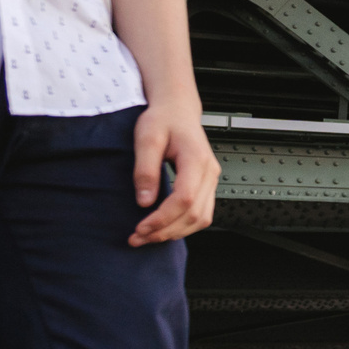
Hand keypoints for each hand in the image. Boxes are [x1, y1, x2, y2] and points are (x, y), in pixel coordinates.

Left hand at [127, 96, 218, 245]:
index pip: (184, 199)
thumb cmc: (163, 119)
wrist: (177, 110)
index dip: (163, 218)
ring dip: (175, 232)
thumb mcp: (146, 138)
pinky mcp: (206, 185)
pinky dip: (183, 226)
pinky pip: (201, 214)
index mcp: (196, 159)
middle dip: (165, 231)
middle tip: (138, 238)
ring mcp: (211, 180)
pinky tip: (164, 228)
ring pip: (201, 218)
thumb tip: (144, 201)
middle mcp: (209, 172)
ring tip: (148, 236)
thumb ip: (145, 170)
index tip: (140, 227)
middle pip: (194, 214)